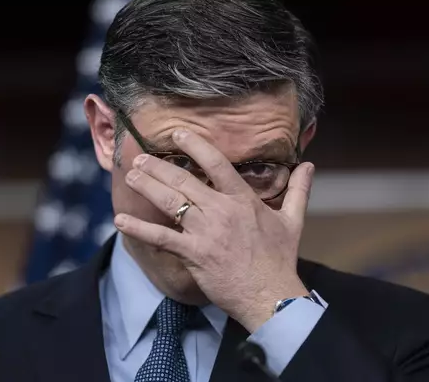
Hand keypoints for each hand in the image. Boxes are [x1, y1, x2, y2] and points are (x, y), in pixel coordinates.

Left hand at [114, 129, 313, 331]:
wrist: (270, 294)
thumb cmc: (279, 259)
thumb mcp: (293, 221)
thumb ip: (299, 190)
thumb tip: (309, 166)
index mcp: (242, 199)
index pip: (217, 163)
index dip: (195, 146)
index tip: (178, 134)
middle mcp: (221, 210)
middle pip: (184, 180)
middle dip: (159, 167)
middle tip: (141, 158)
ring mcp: (204, 231)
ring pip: (170, 202)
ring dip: (147, 187)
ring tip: (130, 176)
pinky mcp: (193, 253)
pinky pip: (160, 237)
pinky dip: (139, 228)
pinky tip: (119, 220)